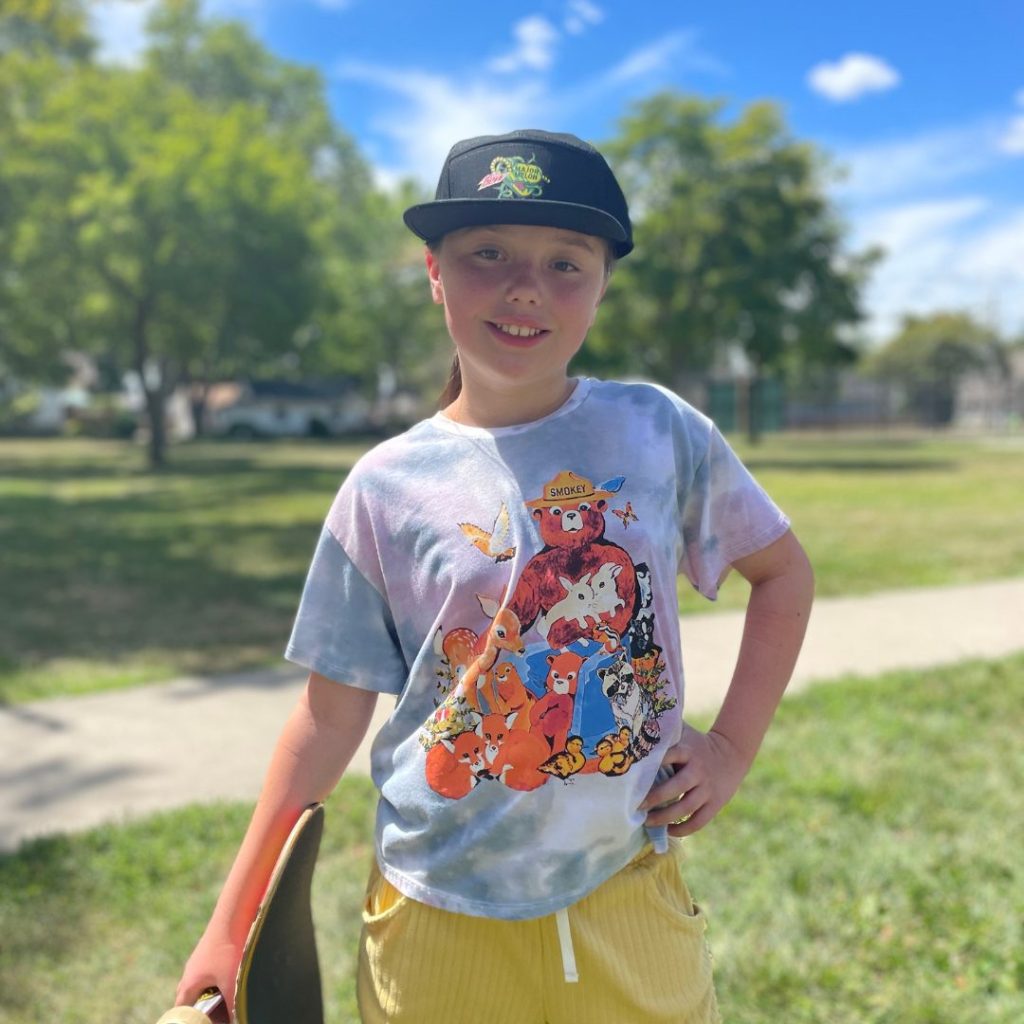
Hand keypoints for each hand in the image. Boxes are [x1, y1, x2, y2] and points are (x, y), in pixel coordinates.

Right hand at [174, 927, 244, 1018]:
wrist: (233, 915)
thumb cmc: (228, 950)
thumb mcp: (231, 983)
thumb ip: (232, 1006)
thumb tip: (235, 1020)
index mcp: (189, 984)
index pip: (181, 1011)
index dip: (189, 1020)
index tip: (198, 1021)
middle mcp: (190, 972)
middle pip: (190, 998)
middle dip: (201, 1008)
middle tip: (215, 1015)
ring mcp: (200, 959)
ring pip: (201, 983)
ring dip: (211, 993)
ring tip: (226, 999)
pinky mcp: (211, 950)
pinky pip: (210, 971)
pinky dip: (218, 979)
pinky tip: (232, 977)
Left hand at [639, 722, 751, 836]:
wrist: (732, 753)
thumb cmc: (697, 743)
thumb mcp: (684, 733)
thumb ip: (665, 729)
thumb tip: (636, 720)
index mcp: (688, 751)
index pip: (669, 756)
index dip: (654, 764)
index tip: (634, 775)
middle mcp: (698, 771)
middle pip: (676, 787)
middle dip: (655, 798)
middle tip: (636, 805)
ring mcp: (708, 789)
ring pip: (686, 807)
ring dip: (665, 817)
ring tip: (646, 821)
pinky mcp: (715, 804)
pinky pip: (698, 821)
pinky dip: (682, 829)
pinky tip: (668, 830)